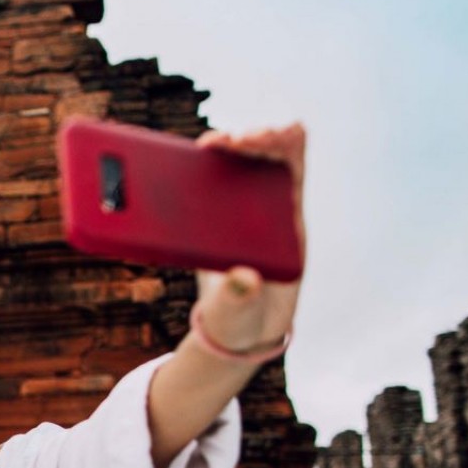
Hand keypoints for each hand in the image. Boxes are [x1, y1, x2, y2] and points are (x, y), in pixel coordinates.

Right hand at [191, 123, 305, 355]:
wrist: (231, 330)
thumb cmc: (244, 321)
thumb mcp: (242, 312)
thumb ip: (240, 298)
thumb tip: (244, 278)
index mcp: (286, 228)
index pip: (291, 168)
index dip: (276, 145)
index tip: (248, 141)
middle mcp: (268, 211)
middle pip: (266, 154)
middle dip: (247, 137)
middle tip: (218, 142)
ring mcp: (240, 212)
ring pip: (237, 162)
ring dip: (222, 146)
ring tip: (205, 146)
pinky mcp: (214, 218)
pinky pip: (209, 182)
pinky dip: (196, 166)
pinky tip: (175, 162)